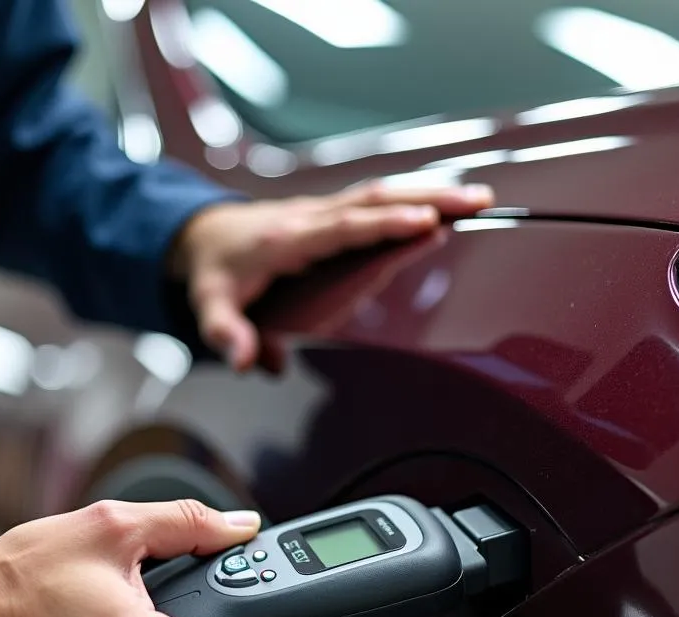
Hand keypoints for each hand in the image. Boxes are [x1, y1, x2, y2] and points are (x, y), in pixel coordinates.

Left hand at [170, 180, 494, 372]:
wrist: (200, 235)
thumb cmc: (210, 273)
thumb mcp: (207, 306)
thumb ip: (226, 334)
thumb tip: (246, 362)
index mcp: (286, 239)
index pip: (343, 227)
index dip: (384, 224)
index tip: (425, 221)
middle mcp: (308, 218)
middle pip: (374, 200)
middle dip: (427, 197)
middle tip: (476, 201)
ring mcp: (321, 212)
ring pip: (380, 194)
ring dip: (428, 192)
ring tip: (477, 199)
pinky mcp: (329, 215)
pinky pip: (374, 203)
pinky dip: (411, 199)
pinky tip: (443, 204)